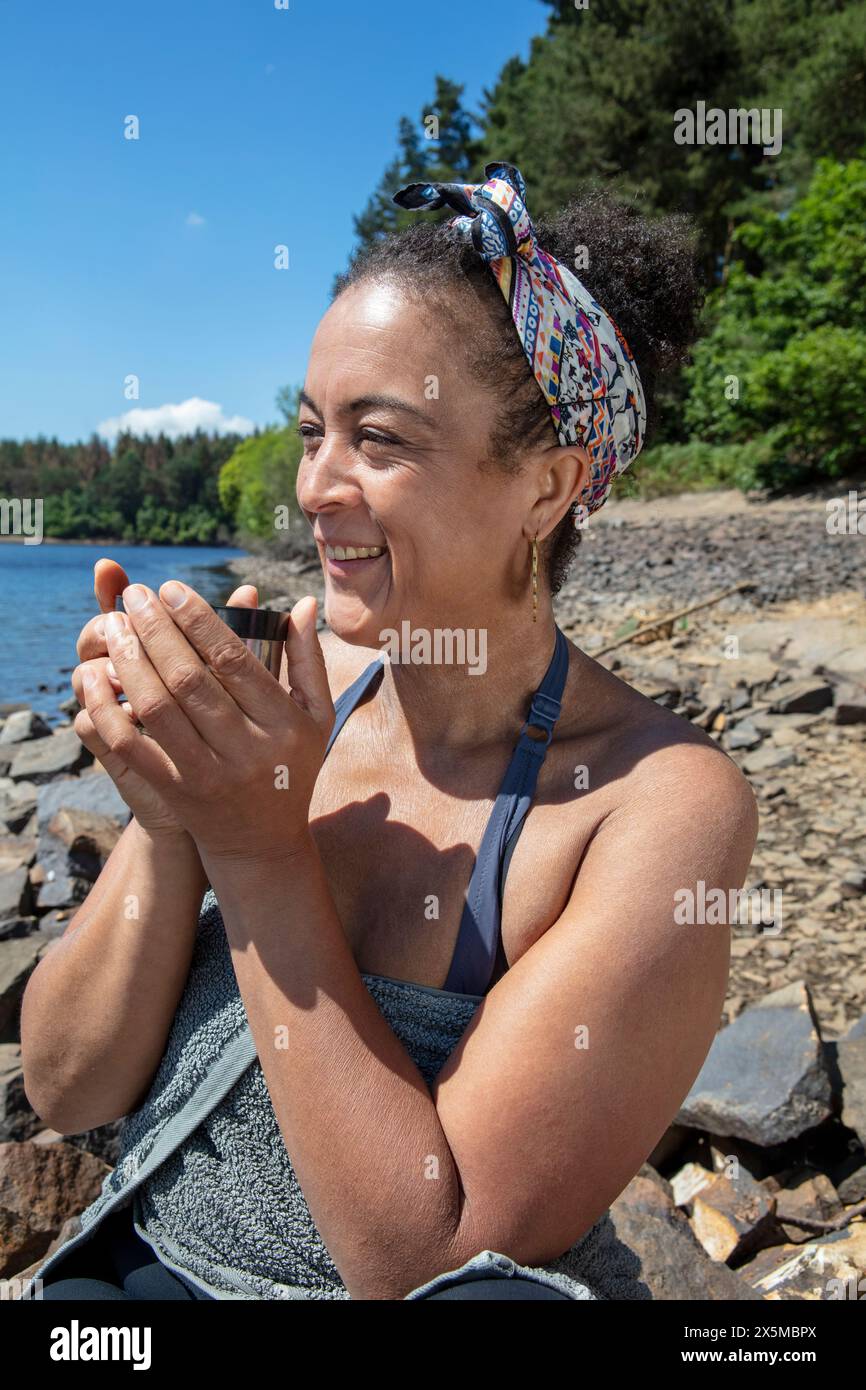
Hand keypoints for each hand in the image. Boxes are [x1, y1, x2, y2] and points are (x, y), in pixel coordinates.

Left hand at [78, 579, 334, 861]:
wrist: (262, 845)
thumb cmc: (291, 768)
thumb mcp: (317, 717)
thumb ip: (308, 659)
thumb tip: (303, 602)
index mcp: (284, 724)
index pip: (235, 660)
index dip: (199, 620)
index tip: (173, 589)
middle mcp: (246, 750)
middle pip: (190, 679)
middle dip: (156, 630)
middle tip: (135, 596)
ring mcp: (207, 774)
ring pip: (157, 708)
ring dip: (129, 661)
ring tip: (114, 625)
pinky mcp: (173, 792)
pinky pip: (131, 746)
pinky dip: (107, 709)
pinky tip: (93, 678)